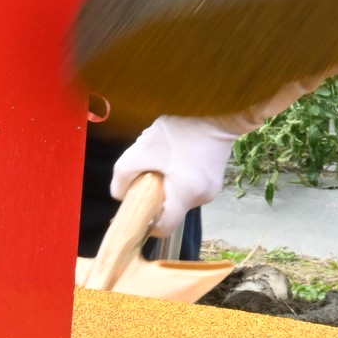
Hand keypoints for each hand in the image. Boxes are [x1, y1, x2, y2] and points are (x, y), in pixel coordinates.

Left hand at [111, 116, 237, 236]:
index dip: (146, 224)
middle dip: (156, 196)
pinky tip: (177, 155)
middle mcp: (203, 197)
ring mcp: (213, 186)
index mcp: (186, 195)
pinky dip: (180, 177)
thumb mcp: (139, 152)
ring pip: (181, 196)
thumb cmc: (178, 132)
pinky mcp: (217, 175)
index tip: (136, 210)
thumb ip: (121, 179)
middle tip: (148, 175)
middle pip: (172, 209)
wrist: (216, 108)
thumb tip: (121, 194)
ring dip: (168, 184)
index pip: (164, 228)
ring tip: (163, 159)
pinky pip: (191, 185)